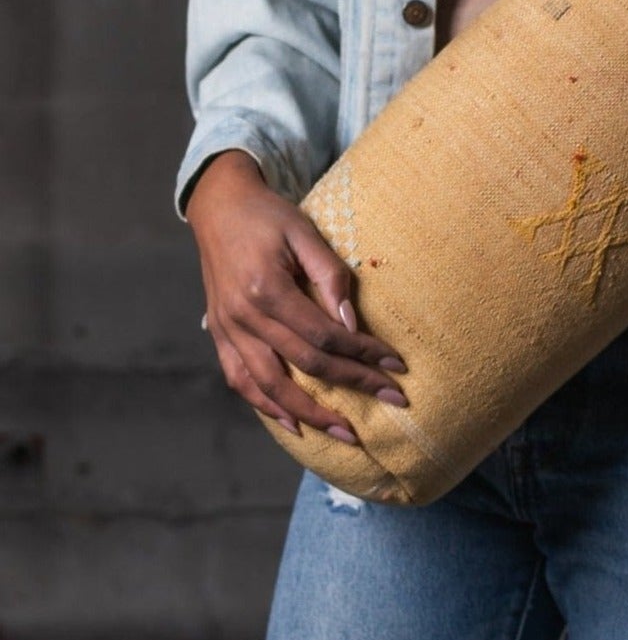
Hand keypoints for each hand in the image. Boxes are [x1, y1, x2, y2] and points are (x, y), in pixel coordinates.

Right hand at [186, 150, 408, 446]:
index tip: (397, 366)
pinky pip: (240, 380)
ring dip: (311, 414)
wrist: (219, 207)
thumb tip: (352, 326)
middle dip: (353, 386)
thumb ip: (330, 276)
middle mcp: (244, 317)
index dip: (363, 354)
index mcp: (267, 289)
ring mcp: (228, 331)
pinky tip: (293, 422)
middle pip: (305, 365)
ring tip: (346, 432)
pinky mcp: (220, 335)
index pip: (324, 336)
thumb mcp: (304, 232)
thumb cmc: (269, 216)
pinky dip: (266, 406)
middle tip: (392, 401)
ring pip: (270, 386)